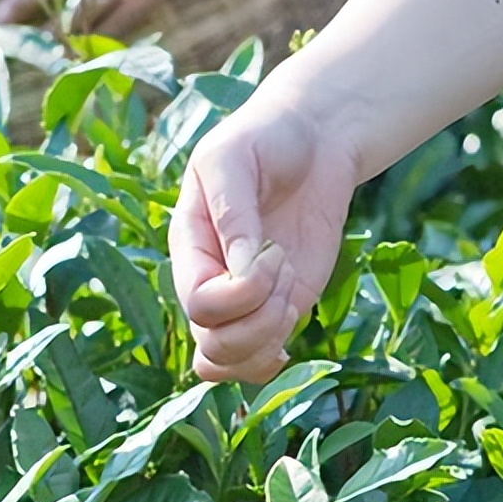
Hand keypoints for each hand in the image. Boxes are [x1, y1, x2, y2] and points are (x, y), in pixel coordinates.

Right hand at [168, 86, 359, 382]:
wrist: (312, 138)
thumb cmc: (265, 138)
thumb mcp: (234, 158)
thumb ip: (234, 212)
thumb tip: (241, 269)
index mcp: (189, 247)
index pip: (200, 303)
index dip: (243, 293)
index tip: (274, 251)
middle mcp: (209, 280)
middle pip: (211, 345)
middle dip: (258, 322)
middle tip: (286, 273)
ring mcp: (242, 301)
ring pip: (229, 363)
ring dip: (268, 340)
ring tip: (291, 293)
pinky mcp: (276, 307)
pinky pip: (256, 362)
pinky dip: (272, 360)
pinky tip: (290, 320)